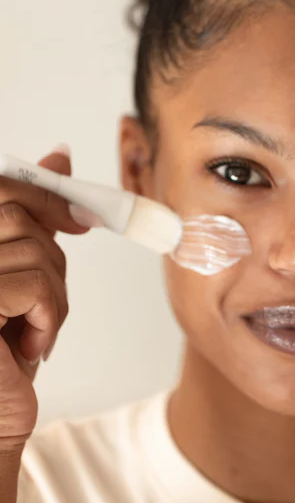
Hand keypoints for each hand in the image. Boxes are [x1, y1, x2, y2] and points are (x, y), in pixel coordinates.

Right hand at [0, 146, 90, 453]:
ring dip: (53, 293)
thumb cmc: (4, 348)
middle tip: (49, 293)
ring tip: (34, 329)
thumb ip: (30, 214)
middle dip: (50, 252)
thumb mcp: (21, 269)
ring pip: (33, 248)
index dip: (41, 191)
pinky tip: (28, 347)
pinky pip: (32, 286)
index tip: (78, 216)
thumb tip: (59, 155)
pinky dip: (48, 316)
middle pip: (14, 211)